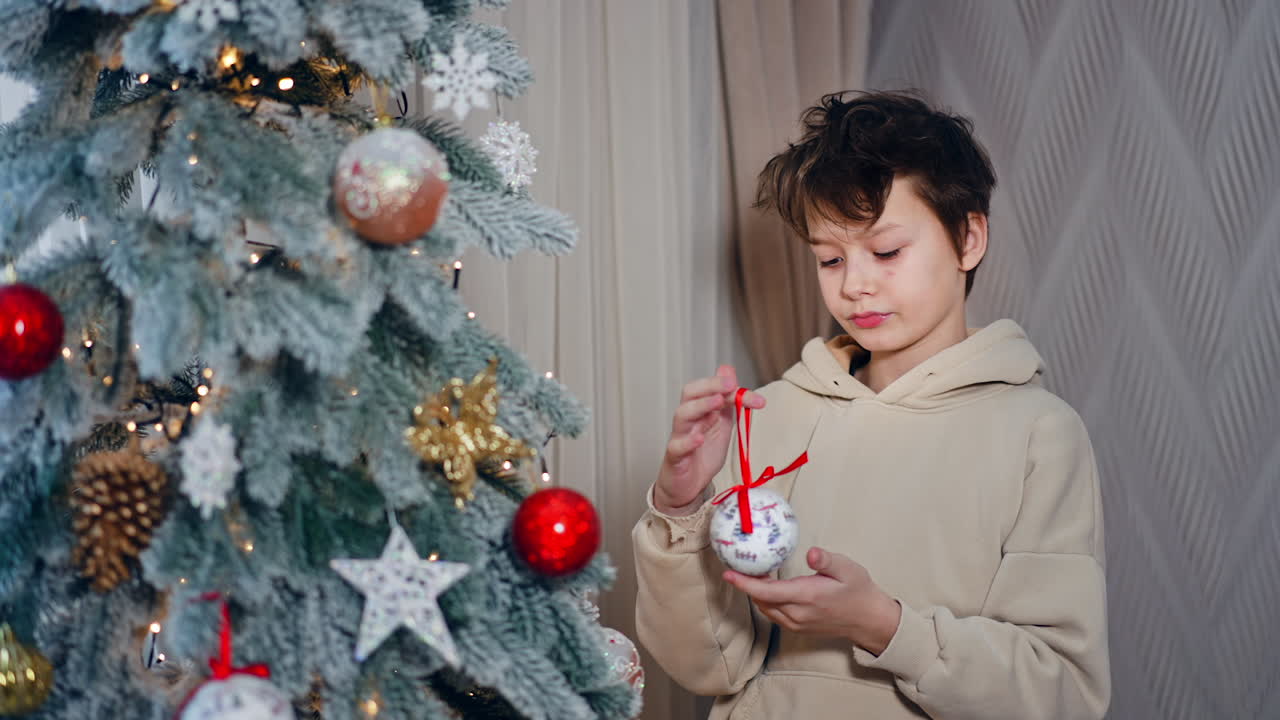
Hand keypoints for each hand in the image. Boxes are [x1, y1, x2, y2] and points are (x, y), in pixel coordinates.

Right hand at [654, 365, 765, 515]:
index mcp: (701, 409)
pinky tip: (699, 438)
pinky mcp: (675, 457)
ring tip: (717, 402)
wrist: (688, 485)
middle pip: (690, 393)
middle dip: (710, 385)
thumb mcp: (722, 424)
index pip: (711, 389)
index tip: (757, 399)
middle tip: (730, 385)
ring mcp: (679, 436)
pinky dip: (688, 441)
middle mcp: (689, 419)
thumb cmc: (702, 453)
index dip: (732, 389)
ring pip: (682, 415)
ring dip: (700, 406)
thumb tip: (730, 370)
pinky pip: (676, 446)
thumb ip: (728, 400)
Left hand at [723, 547, 901, 655]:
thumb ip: (827, 561)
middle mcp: (797, 614)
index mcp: (806, 597)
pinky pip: (773, 614)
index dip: (744, 583)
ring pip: (765, 608)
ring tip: (750, 572)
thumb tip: (811, 553)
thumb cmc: (858, 591)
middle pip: (760, 600)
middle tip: (738, 562)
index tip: (728, 573)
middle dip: (745, 584)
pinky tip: (766, 586)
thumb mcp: (848, 569)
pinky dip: (764, 600)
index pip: (767, 592)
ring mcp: (796, 623)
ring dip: (754, 592)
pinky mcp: (797, 627)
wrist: (869, 620)